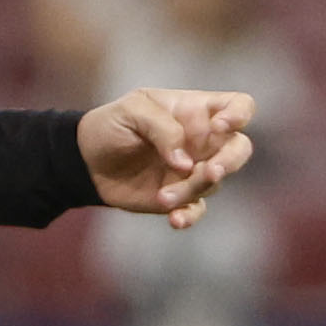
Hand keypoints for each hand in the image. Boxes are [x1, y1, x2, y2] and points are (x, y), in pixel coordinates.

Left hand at [79, 87, 255, 229]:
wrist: (86, 161)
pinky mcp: (180, 197)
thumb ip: (162, 128)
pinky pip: (197, 209)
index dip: (239, 114)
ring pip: (214, 182)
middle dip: (230, 161)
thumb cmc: (111, 125)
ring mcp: (193, 171)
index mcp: (196, 111)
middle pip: (239, 148)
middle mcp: (202, 141)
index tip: (220, 126)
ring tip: (163, 196)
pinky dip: (189, 216)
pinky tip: (174, 219)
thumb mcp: (132, 111)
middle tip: (209, 172)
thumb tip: (185, 162)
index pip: (239, 106)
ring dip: (191, 190)